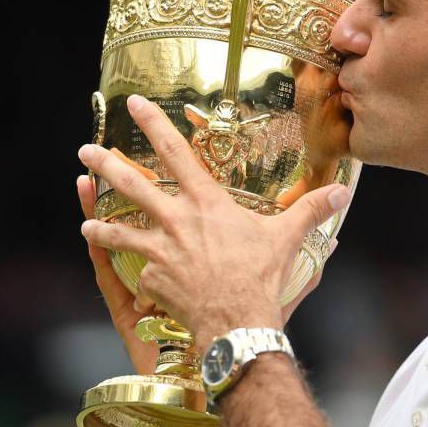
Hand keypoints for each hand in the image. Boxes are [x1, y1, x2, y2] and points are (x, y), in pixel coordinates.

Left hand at [78, 94, 349, 351]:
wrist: (236, 321)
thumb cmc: (260, 277)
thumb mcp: (287, 238)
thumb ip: (311, 210)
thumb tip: (343, 192)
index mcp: (206, 202)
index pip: (176, 152)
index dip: (153, 124)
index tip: (132, 105)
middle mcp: (176, 219)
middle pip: (131, 185)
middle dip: (105, 165)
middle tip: (84, 151)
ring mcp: (159, 250)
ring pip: (118, 231)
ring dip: (100, 224)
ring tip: (85, 222)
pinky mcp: (151, 278)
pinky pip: (139, 273)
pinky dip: (138, 275)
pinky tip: (136, 280)